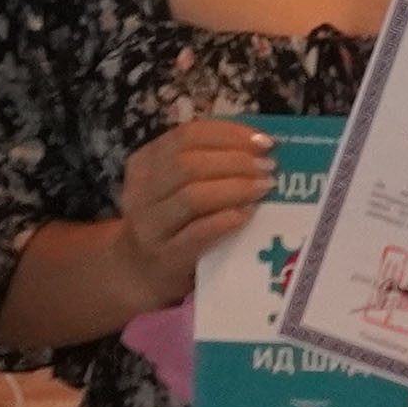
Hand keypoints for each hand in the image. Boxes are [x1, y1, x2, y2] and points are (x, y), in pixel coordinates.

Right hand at [109, 118, 278, 308]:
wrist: (139, 272)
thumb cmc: (169, 220)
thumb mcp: (174, 184)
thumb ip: (205, 162)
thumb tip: (258, 145)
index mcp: (146, 161)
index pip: (187, 135)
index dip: (229, 134)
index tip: (264, 141)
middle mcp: (142, 190)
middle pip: (189, 164)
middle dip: (236, 161)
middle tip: (268, 167)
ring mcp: (151, 225)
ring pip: (193, 196)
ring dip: (235, 188)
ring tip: (264, 187)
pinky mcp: (167, 256)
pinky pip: (198, 233)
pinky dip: (226, 219)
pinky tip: (248, 214)